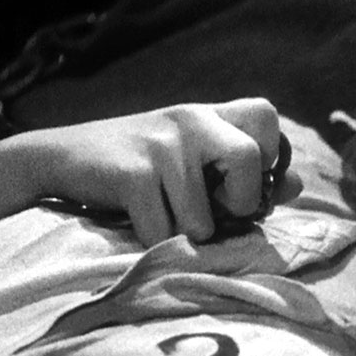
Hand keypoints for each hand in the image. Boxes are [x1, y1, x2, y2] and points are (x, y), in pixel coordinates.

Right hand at [31, 98, 281, 245]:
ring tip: (170, 217)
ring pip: (204, 216)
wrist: (60, 159)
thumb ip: (246, 172)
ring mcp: (161, 144)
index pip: (267, 115)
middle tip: (219, 211)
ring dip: (190, 233)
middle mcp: (190, 119)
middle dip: (241, 201)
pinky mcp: (132, 172)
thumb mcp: (196, 161)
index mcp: (211, 114)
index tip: (249, 181)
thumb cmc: (143, 167)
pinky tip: (141, 222)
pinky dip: (156, 241)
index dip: (271, 155)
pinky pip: (165, 231)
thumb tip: (295, 183)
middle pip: (249, 158)